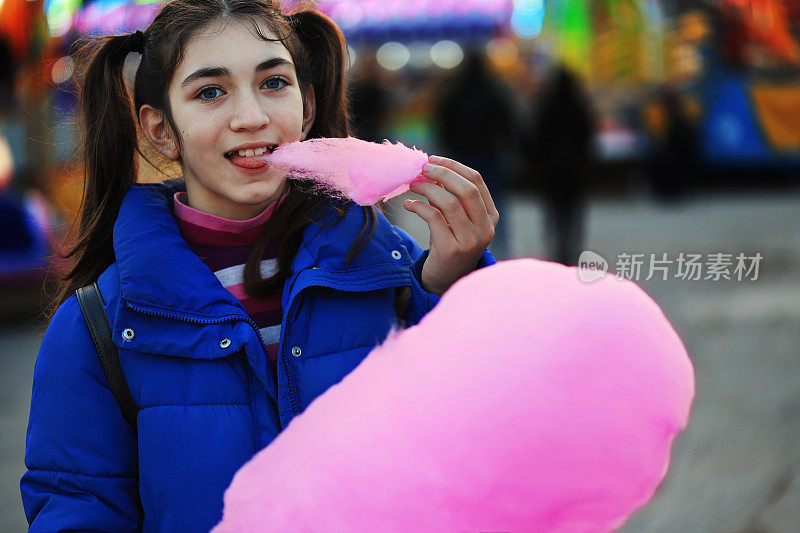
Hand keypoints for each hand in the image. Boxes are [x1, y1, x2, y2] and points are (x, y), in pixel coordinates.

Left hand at [403, 155, 499, 295]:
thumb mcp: (456, 220)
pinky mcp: (451, 250)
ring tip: (413, 185)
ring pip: (449, 203)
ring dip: (428, 189)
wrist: (444, 281)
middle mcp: (485, 229)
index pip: (477, 181)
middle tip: (422, 168)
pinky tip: (409, 205)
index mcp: (490, 217)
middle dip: (442, 173)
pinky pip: (434, 218)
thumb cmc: (449, 244)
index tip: (433, 159)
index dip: (454, 166)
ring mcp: (470, 241)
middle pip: (467, 189)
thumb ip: (449, 197)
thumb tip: (430, 169)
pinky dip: (419, 207)